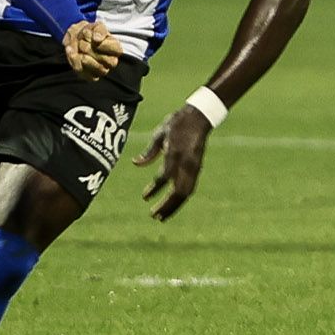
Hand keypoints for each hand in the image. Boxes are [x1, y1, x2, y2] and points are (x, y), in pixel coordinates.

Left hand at [62, 19, 120, 78]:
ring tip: (77, 47)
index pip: (116, 50)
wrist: (75, 38)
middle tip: (81, 42)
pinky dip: (75, 62)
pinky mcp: (90, 76)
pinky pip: (85, 73)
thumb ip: (99, 30)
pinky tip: (71, 53)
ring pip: (98, 69)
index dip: (103, 44)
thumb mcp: (96, 26)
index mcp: (115, 48)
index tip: (93, 38)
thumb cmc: (89, 32)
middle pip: (109, 61)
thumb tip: (97, 39)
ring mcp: (101, 70)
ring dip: (84, 57)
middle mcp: (111, 61)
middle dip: (92, 50)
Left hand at [133, 105, 212, 221]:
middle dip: (166, 206)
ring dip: (174, 206)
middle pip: (179, 191)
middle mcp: (187, 163)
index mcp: (176, 153)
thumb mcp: (159, 133)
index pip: (165, 177)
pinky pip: (190, 189)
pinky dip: (180, 200)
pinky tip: (172, 206)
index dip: (154, 189)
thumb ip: (149, 151)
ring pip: (186, 193)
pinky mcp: (198, 169)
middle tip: (153, 216)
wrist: (199, 117)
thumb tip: (135, 163)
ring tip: (162, 217)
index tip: (144, 197)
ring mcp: (195, 168)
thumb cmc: (176, 124)